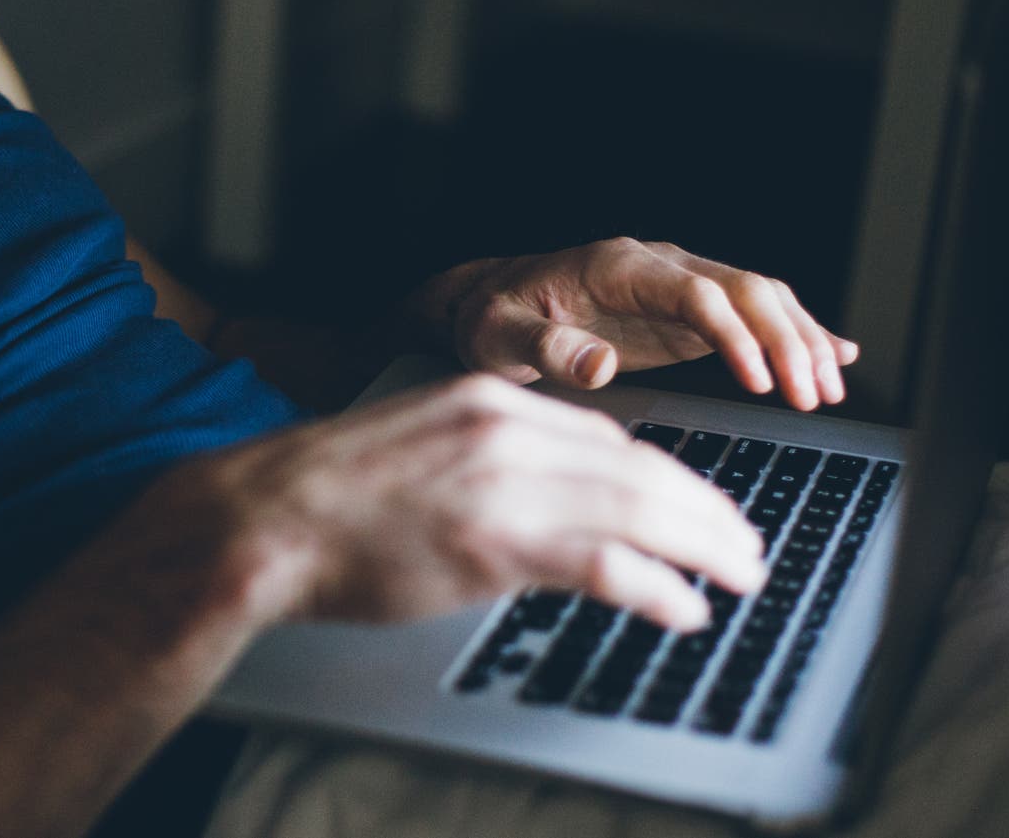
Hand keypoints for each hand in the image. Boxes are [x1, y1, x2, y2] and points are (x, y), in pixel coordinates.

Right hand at [122, 375, 767, 630]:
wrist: (262, 520)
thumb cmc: (326, 497)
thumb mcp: (417, 445)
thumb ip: (486, 458)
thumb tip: (542, 497)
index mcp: (489, 400)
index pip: (606, 436)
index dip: (664, 477)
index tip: (693, 506)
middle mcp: (508, 430)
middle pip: (643, 468)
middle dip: (707, 510)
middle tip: (747, 543)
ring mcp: (505, 486)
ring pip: (642, 509)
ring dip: (705, 546)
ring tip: (741, 573)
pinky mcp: (497, 545)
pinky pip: (609, 565)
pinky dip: (660, 589)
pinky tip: (686, 608)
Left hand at [412, 238, 860, 409]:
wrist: (488, 303)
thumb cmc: (492, 318)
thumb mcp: (499, 335)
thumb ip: (544, 348)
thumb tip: (597, 363)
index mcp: (618, 266)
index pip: (697, 292)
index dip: (735, 334)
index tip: (760, 381)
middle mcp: (658, 266)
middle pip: (745, 290)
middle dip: (787, 340)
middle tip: (815, 394)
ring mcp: (676, 286)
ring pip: (759, 299)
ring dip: (800, 340)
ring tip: (830, 388)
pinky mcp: (683, 313)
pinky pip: (751, 315)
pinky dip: (794, 334)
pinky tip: (835, 356)